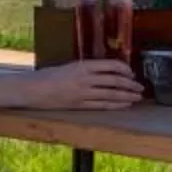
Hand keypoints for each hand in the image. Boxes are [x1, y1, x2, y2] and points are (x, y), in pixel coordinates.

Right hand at [21, 60, 143, 108]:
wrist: (31, 89)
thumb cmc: (46, 76)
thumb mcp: (67, 66)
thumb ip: (84, 68)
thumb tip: (104, 71)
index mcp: (81, 65)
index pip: (110, 65)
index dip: (124, 69)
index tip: (131, 72)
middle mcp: (85, 79)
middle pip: (114, 81)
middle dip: (130, 84)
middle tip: (140, 87)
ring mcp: (83, 93)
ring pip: (112, 94)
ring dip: (127, 96)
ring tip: (137, 97)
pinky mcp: (80, 105)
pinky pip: (103, 105)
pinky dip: (116, 105)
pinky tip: (124, 105)